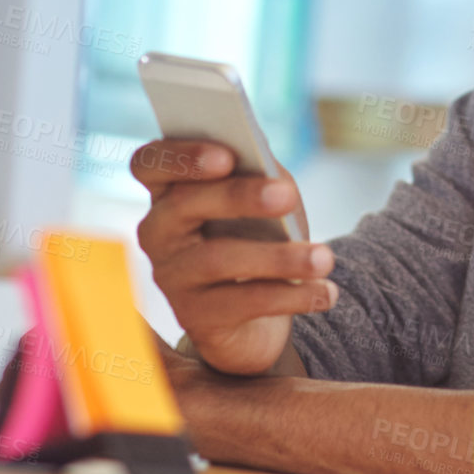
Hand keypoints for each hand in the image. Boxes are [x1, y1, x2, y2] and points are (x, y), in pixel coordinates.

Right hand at [131, 139, 338, 375]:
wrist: (260, 315)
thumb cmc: (260, 236)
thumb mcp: (262, 198)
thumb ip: (258, 171)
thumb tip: (264, 158)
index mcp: (168, 190)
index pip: (149, 163)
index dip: (182, 156)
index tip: (227, 155)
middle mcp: (158, 232)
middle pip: (183, 205)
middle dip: (237, 196)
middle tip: (287, 195)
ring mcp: (171, 276)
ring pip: (217, 258)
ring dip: (278, 257)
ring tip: (324, 258)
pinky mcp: (194, 318)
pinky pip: (241, 302)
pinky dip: (290, 296)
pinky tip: (324, 293)